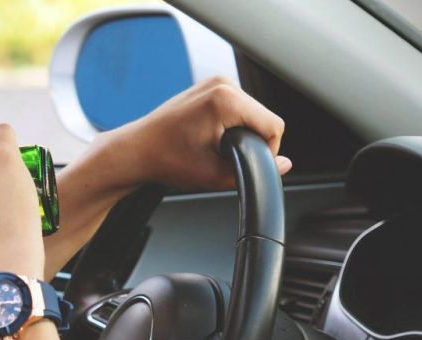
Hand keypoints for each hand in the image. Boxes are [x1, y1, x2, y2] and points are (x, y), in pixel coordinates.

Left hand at [94, 76, 291, 191]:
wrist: (137, 151)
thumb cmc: (167, 160)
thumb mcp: (215, 175)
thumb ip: (255, 171)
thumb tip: (284, 165)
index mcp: (226, 99)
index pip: (274, 125)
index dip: (268, 151)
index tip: (247, 164)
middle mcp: (222, 84)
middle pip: (264, 117)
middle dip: (253, 141)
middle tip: (225, 159)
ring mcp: (215, 82)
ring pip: (251, 112)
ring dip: (242, 132)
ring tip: (214, 148)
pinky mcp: (208, 87)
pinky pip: (236, 107)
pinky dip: (231, 123)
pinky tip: (210, 137)